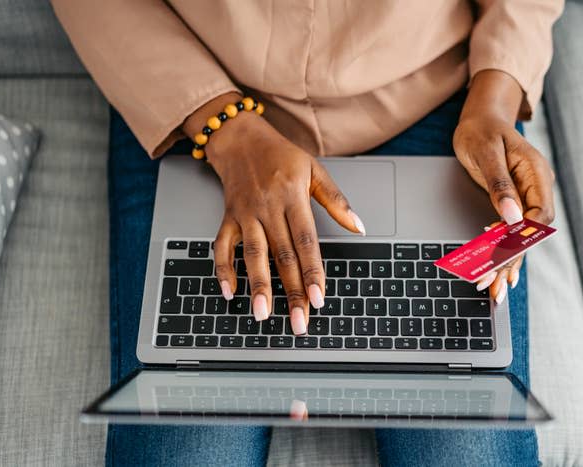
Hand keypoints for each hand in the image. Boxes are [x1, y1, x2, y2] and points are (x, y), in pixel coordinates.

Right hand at [183, 93, 364, 334]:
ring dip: (258, 286)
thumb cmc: (280, 155)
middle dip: (292, 291)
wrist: (240, 139)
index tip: (319, 298)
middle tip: (300, 321)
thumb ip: (336, 201)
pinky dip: (223, 270)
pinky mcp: (228, 218)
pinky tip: (230, 293)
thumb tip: (360, 227)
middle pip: (282, 256)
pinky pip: (222, 247)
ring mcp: (245, 215)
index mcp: (293, 198)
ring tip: (263, 314)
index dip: (313, 272)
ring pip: (252, 255)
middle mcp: (268, 208)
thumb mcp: (315, 170)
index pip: (306, 242)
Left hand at [453, 71, 554, 302]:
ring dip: (508, 262)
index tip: (502, 256)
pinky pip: (512, 231)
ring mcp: (526, 196)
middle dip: (513, 259)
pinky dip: (504, 252)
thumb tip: (511, 216)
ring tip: (495, 288)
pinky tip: (501, 274)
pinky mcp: (513, 202)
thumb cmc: (481, 130)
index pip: (538, 215)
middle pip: (531, 232)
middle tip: (494, 284)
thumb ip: (499, 184)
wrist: (479, 118)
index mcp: (536, 174)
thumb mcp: (486, 153)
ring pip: (522, 236)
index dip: (521, 238)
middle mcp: (536, 187)